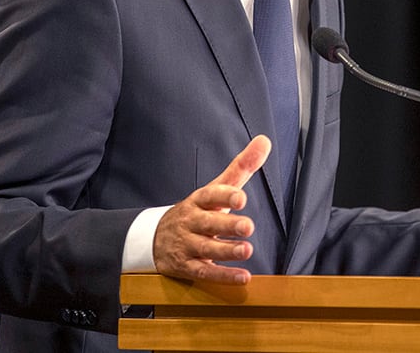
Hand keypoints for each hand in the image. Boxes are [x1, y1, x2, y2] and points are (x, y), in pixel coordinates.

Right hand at [152, 134, 271, 283]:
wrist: (154, 237)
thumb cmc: (196, 210)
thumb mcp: (216, 188)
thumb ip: (241, 167)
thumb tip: (265, 141)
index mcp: (199, 200)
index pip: (210, 195)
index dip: (225, 196)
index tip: (241, 197)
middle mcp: (192, 221)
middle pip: (209, 223)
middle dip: (227, 225)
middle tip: (248, 226)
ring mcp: (187, 244)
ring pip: (206, 248)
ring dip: (227, 251)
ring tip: (246, 250)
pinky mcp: (186, 266)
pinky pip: (204, 272)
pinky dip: (223, 276)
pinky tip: (242, 277)